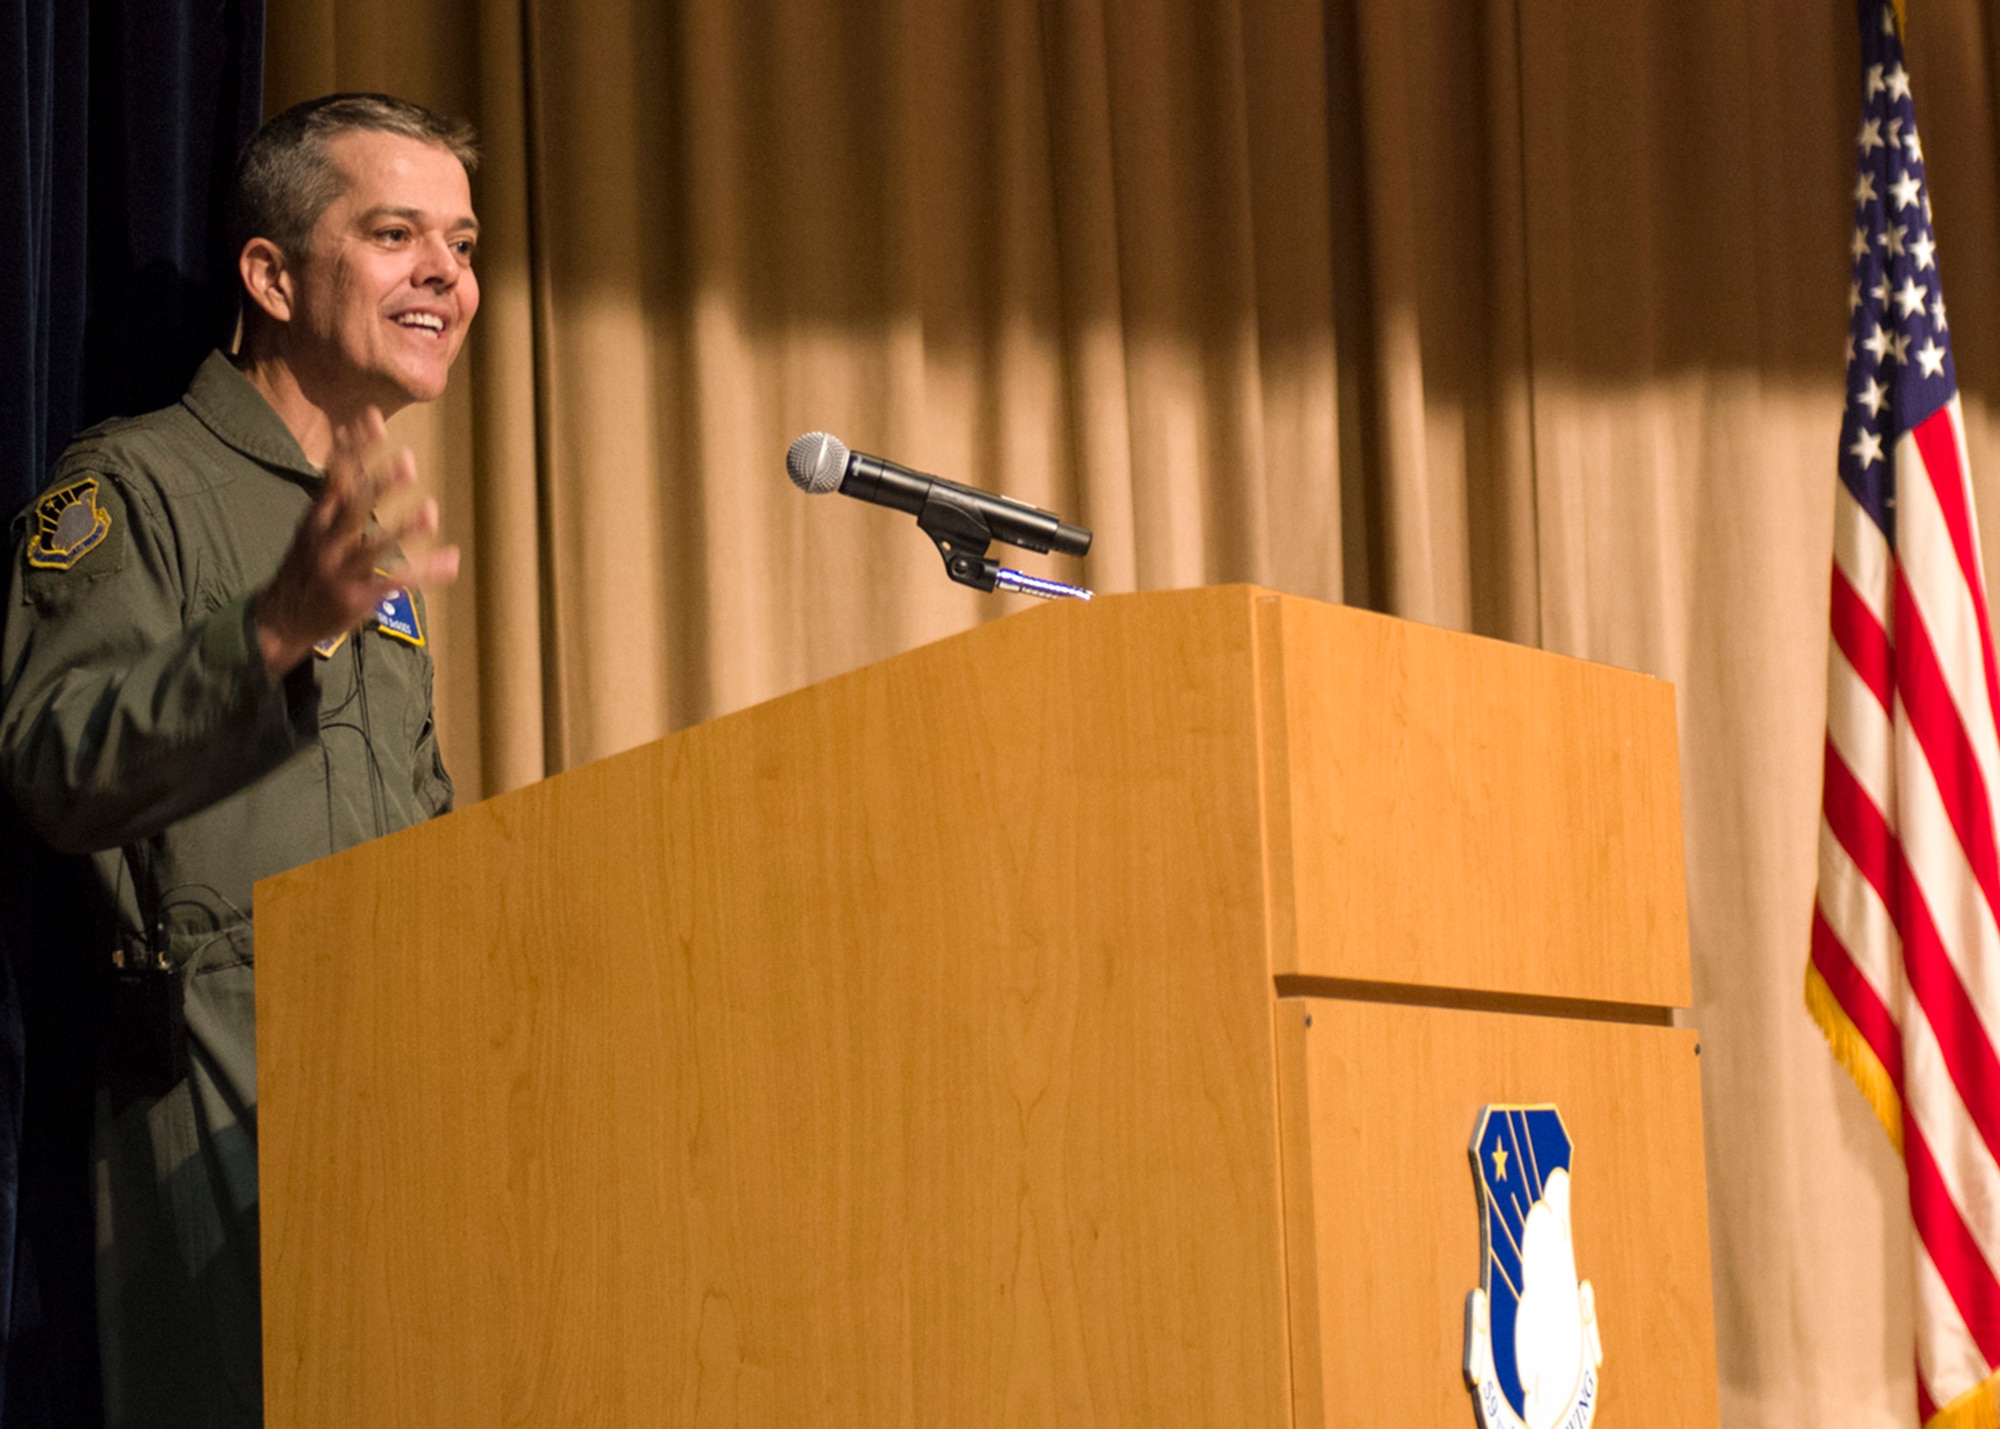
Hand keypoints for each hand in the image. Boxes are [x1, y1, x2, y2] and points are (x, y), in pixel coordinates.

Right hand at [253, 408, 460, 679]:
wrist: (278, 622)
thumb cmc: (304, 569)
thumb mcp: (310, 530)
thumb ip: (333, 494)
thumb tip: (346, 447)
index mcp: (315, 523)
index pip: (333, 479)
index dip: (353, 449)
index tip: (371, 420)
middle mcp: (326, 544)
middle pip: (352, 510)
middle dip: (378, 485)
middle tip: (407, 461)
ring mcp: (340, 573)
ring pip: (373, 548)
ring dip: (403, 529)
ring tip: (430, 509)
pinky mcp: (356, 599)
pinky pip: (393, 583)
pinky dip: (423, 573)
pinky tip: (449, 561)